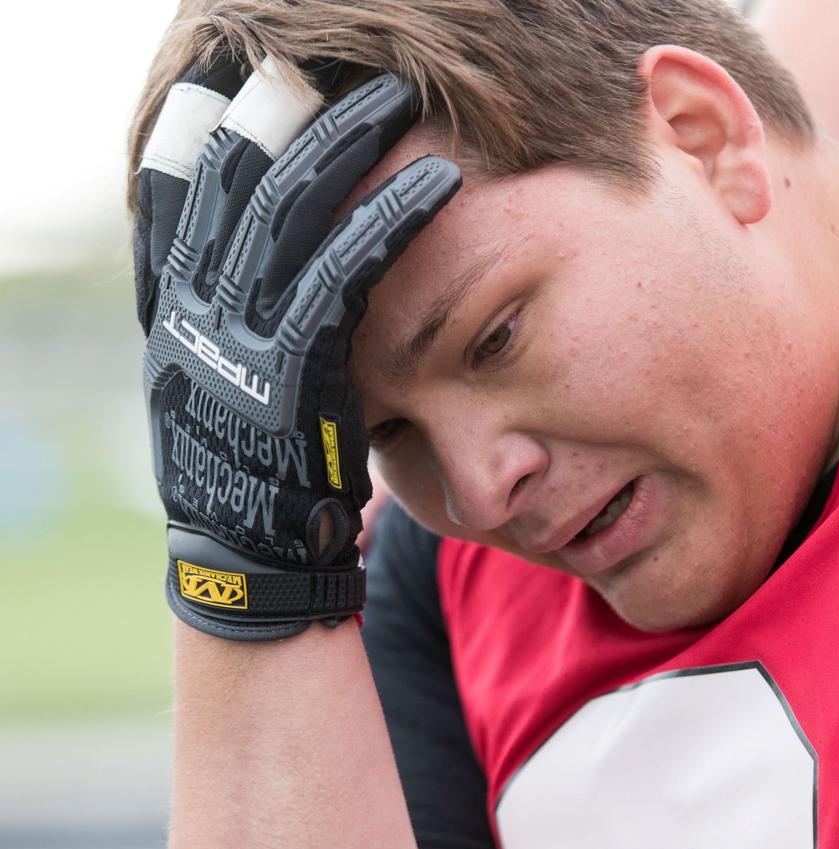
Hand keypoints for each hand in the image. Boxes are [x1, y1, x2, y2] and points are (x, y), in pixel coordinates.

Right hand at [133, 57, 459, 639]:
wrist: (255, 562)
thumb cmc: (264, 469)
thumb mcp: (234, 385)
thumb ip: (243, 321)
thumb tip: (286, 262)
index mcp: (173, 310)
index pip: (181, 193)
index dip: (208, 127)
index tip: (235, 76)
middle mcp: (191, 314)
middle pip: (236, 183)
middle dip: (287, 115)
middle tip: (336, 67)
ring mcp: (234, 340)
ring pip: (287, 215)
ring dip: (346, 146)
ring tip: (399, 99)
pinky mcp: (291, 373)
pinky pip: (344, 275)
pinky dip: (390, 220)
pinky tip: (437, 183)